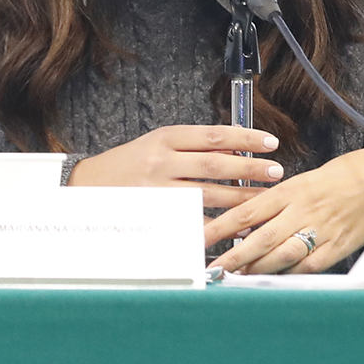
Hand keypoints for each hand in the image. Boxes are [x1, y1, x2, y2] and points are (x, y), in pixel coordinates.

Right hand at [68, 125, 281, 211]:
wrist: (87, 186)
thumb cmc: (128, 164)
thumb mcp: (159, 144)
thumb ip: (194, 148)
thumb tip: (236, 151)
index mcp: (166, 137)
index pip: (214, 135)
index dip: (246, 139)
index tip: (270, 143)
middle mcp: (161, 161)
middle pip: (215, 165)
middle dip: (250, 170)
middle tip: (276, 172)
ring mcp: (157, 190)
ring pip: (207, 195)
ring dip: (239, 199)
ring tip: (263, 200)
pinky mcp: (154, 214)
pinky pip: (190, 221)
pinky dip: (214, 224)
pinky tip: (232, 228)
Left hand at [203, 147, 363, 273]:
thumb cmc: (334, 181)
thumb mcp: (298, 183)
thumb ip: (272, 204)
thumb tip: (241, 225)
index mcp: (288, 190)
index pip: (246, 211)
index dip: (220, 227)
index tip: (198, 239)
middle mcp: (300, 210)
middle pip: (259, 238)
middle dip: (232, 256)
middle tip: (210, 269)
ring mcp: (319, 230)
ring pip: (281, 255)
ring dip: (256, 270)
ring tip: (235, 279)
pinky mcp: (336, 248)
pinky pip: (308, 267)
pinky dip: (288, 276)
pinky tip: (273, 283)